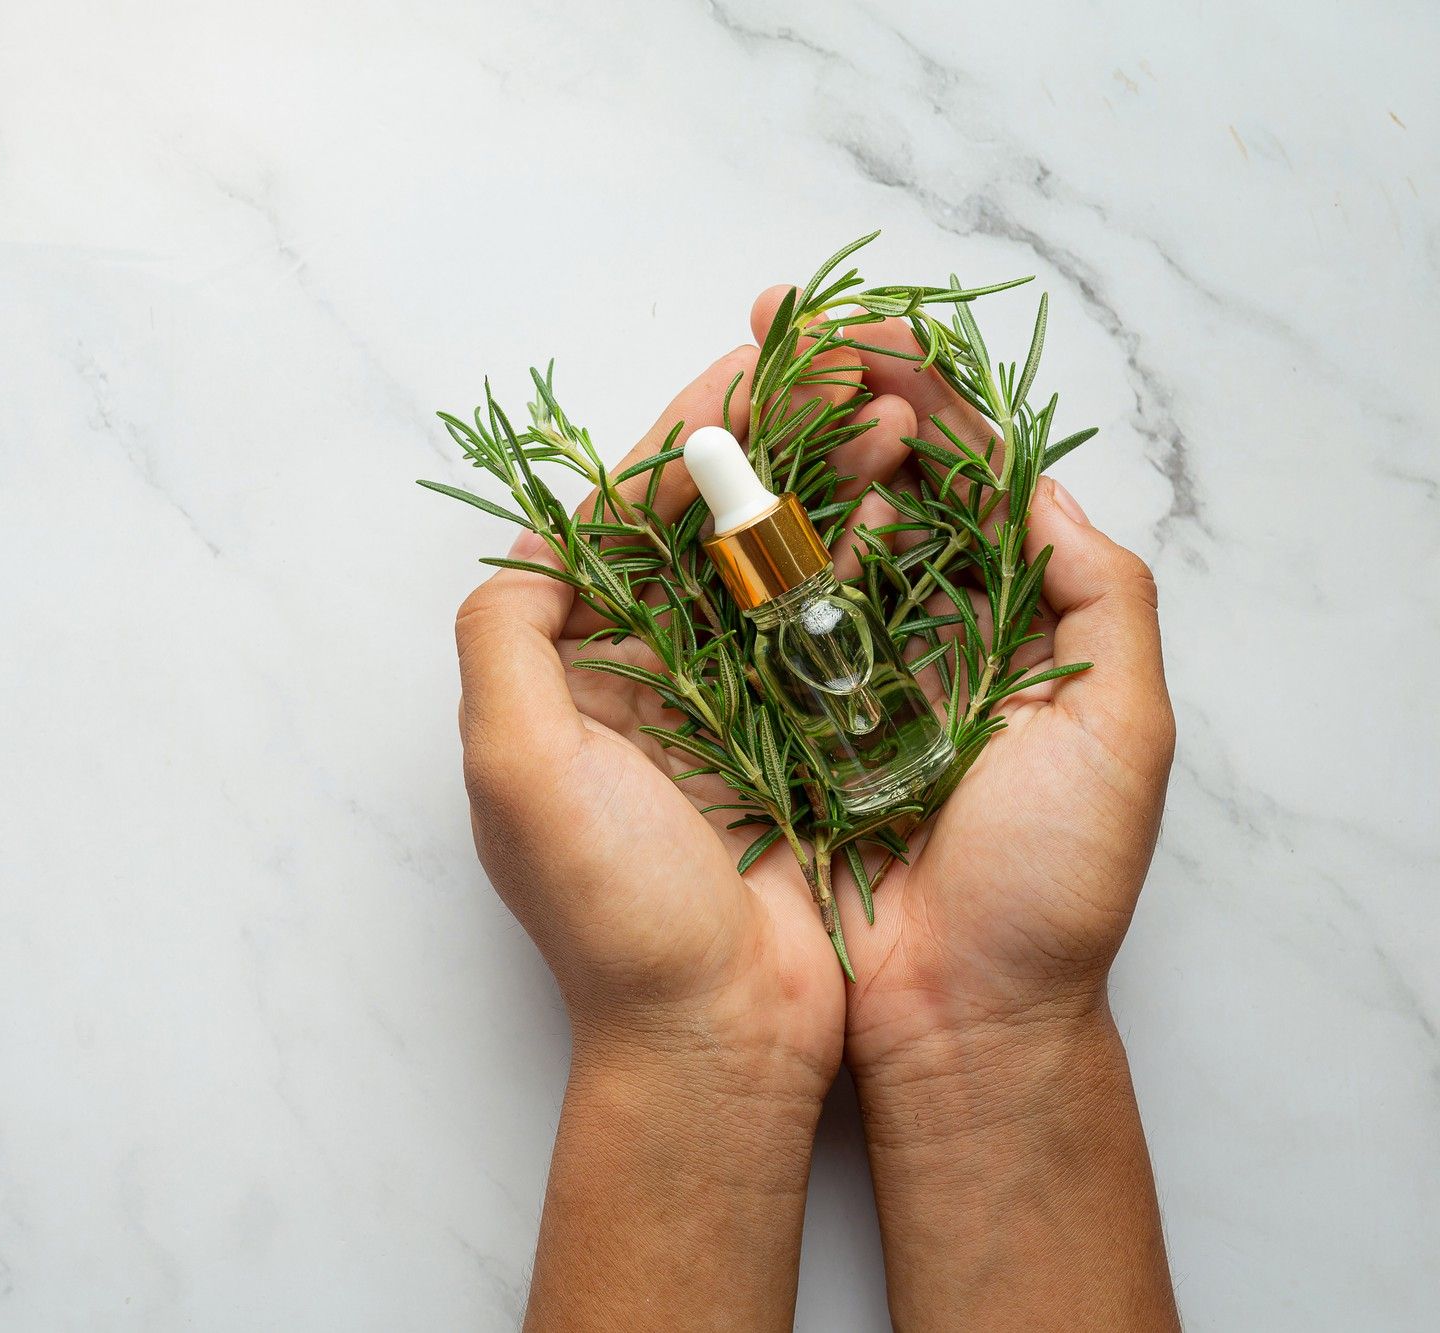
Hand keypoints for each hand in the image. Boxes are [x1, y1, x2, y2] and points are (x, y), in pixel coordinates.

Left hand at [454, 343, 897, 1327]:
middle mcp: (643, 677)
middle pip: (705, 524)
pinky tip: (913, 508)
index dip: (678, 441)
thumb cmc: (616, 913)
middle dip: (774, 441)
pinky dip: (868, 560)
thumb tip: (534, 541)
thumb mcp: (519, 764)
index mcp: (569, 671)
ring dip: (831, 483)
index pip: (618, 520)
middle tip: (845, 369)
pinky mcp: (800, 740)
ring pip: (777, 561)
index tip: (746, 374)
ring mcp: (726, 706)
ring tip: (896, 417)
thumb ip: (505, 634)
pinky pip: (830, 626)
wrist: (720, 1038)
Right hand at [735, 294, 1176, 1072]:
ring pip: (792, 541)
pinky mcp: (763, 726)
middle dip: (819, 396)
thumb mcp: (1120, 729)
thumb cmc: (1052, 886)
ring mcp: (831, 679)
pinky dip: (718, 560)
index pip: (962, 479)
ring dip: (769, 458)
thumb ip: (1101, 595)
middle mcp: (913, 636)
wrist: (960, 1016)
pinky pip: (736, 626)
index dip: (918, 394)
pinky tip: (703, 502)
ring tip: (739, 389)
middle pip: (865, 486)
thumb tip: (1035, 481)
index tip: (869, 330)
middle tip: (772, 323)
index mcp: (1008, 625)